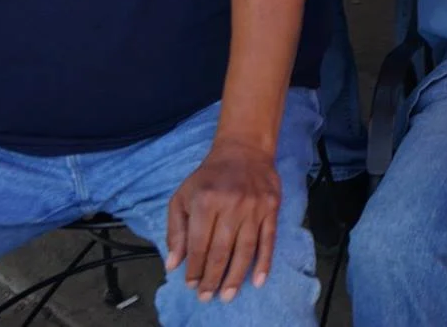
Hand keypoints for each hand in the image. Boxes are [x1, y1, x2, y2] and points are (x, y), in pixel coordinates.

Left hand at [164, 139, 279, 302]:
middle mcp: (231, 204)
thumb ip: (176, 230)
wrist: (244, 150)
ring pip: (245, 249)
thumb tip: (174, 263)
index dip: (194, 268)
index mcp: (205, 201)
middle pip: (221, 251)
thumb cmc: (209, 177)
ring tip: (227, 295)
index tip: (191, 285)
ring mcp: (254, 207)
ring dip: (235, 276)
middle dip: (212, 278)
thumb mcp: (182, 197)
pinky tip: (257, 280)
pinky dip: (264, 262)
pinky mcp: (272, 207)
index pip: (199, 244)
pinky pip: (268, 240)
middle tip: (207, 296)